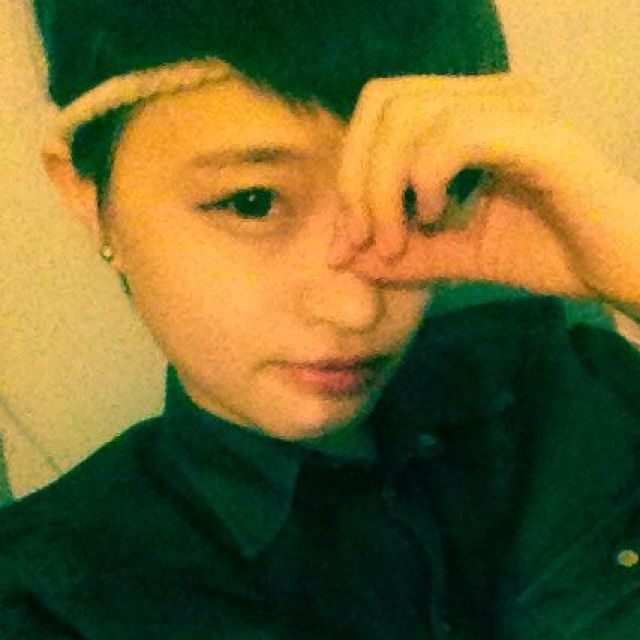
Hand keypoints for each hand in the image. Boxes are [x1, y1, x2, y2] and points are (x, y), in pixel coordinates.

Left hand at [329, 73, 639, 303]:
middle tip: (368, 238)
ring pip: (409, 115)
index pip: (378, 110)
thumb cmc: (542, 251)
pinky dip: (427, 179)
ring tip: (404, 235)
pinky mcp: (537, 133)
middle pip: (383, 102)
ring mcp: (514, 107)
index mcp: (465, 113)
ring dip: (387, 186)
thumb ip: (398, 251)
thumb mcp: (451, 253)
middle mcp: (487, 95)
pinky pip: (454, 134)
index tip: (349, 240)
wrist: (615, 267)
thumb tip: (339, 256)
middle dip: (358, 179)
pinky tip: (443, 215)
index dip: (349, 173)